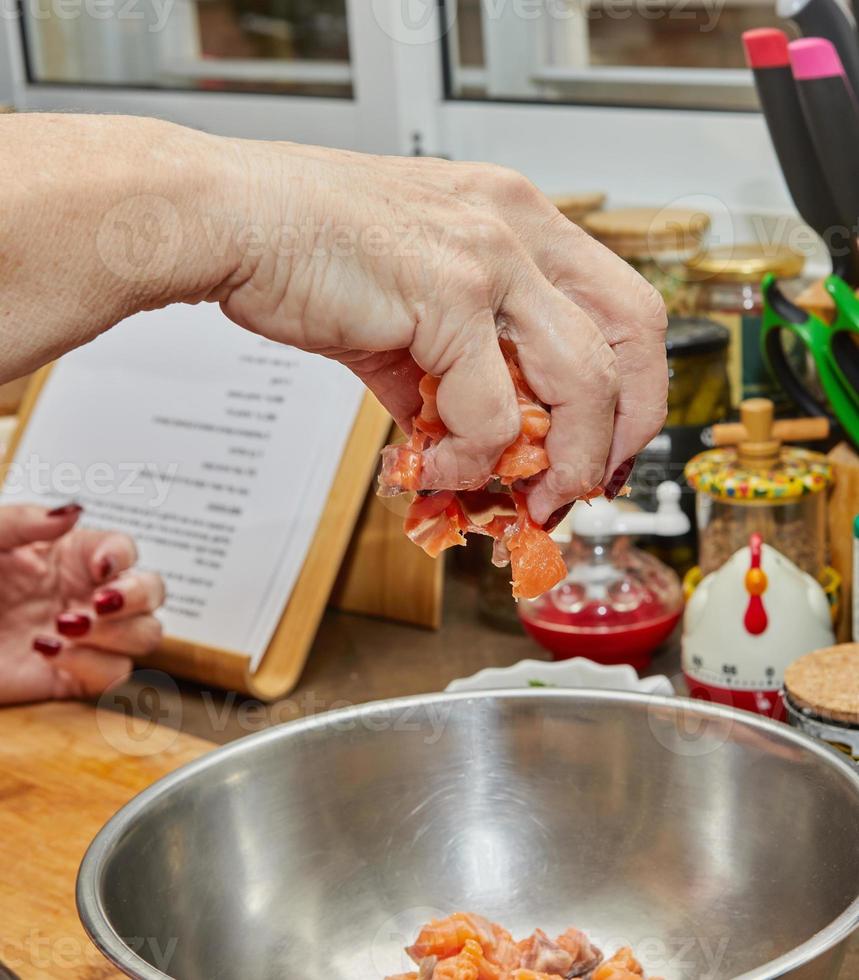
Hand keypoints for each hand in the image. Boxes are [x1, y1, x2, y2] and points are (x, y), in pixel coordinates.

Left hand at [0, 504, 163, 704]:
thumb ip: (27, 519)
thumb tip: (74, 510)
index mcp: (71, 557)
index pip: (126, 551)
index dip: (123, 558)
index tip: (99, 568)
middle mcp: (87, 595)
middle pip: (153, 593)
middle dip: (136, 597)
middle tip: (98, 604)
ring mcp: (85, 637)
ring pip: (144, 635)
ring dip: (116, 634)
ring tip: (65, 628)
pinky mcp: (72, 676)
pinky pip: (114, 674)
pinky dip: (92, 665)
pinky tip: (49, 653)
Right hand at [219, 146, 667, 522]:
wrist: (231, 216)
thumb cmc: (306, 246)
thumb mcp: (406, 300)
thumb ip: (447, 368)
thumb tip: (466, 437)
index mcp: (517, 217)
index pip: (622, 304)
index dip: (631, 385)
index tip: (606, 443)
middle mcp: (517, 226)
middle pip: (633, 335)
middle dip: (624, 427)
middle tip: (588, 481)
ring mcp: (487, 257)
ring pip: (582, 382)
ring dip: (567, 459)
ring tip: (528, 496)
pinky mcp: (444, 297)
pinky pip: (489, 412)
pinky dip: (471, 459)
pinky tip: (438, 467)